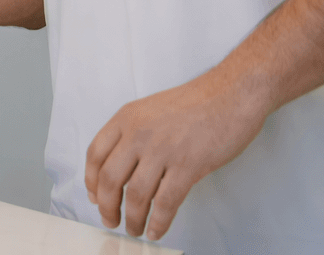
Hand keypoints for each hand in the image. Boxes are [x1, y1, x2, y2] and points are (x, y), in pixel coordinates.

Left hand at [84, 69, 267, 241]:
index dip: (91, 181)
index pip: (95, 154)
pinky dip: (158, 222)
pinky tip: (156, 230)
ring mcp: (163, 149)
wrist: (232, 93)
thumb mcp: (151, 109)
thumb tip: (121, 167)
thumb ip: (133, 133)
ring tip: (133, 229)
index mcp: (126, 117)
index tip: (94, 197)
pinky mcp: (188, 165)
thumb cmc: (196, 102)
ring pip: (136, 195)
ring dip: (132, 219)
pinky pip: (166, 202)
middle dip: (107, 206)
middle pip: (110, 178)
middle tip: (110, 219)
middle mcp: (139, 133)